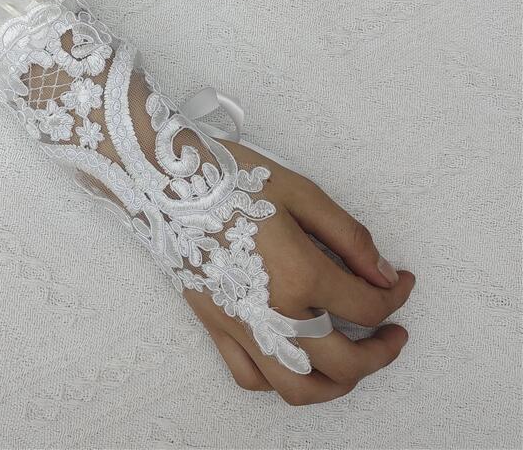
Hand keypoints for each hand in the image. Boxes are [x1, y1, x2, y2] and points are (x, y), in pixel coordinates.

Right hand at [185, 140, 415, 404]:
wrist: (165, 181)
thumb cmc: (229, 178)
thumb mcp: (300, 192)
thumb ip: (349, 236)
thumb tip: (384, 273)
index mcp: (299, 273)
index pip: (367, 304)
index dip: (396, 295)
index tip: (402, 281)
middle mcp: (273, 312)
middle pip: (345, 363)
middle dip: (382, 353)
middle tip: (394, 335)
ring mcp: (241, 326)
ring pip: (298, 389)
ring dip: (336, 385)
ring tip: (351, 363)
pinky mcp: (216, 327)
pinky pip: (250, 377)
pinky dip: (278, 381)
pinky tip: (292, 358)